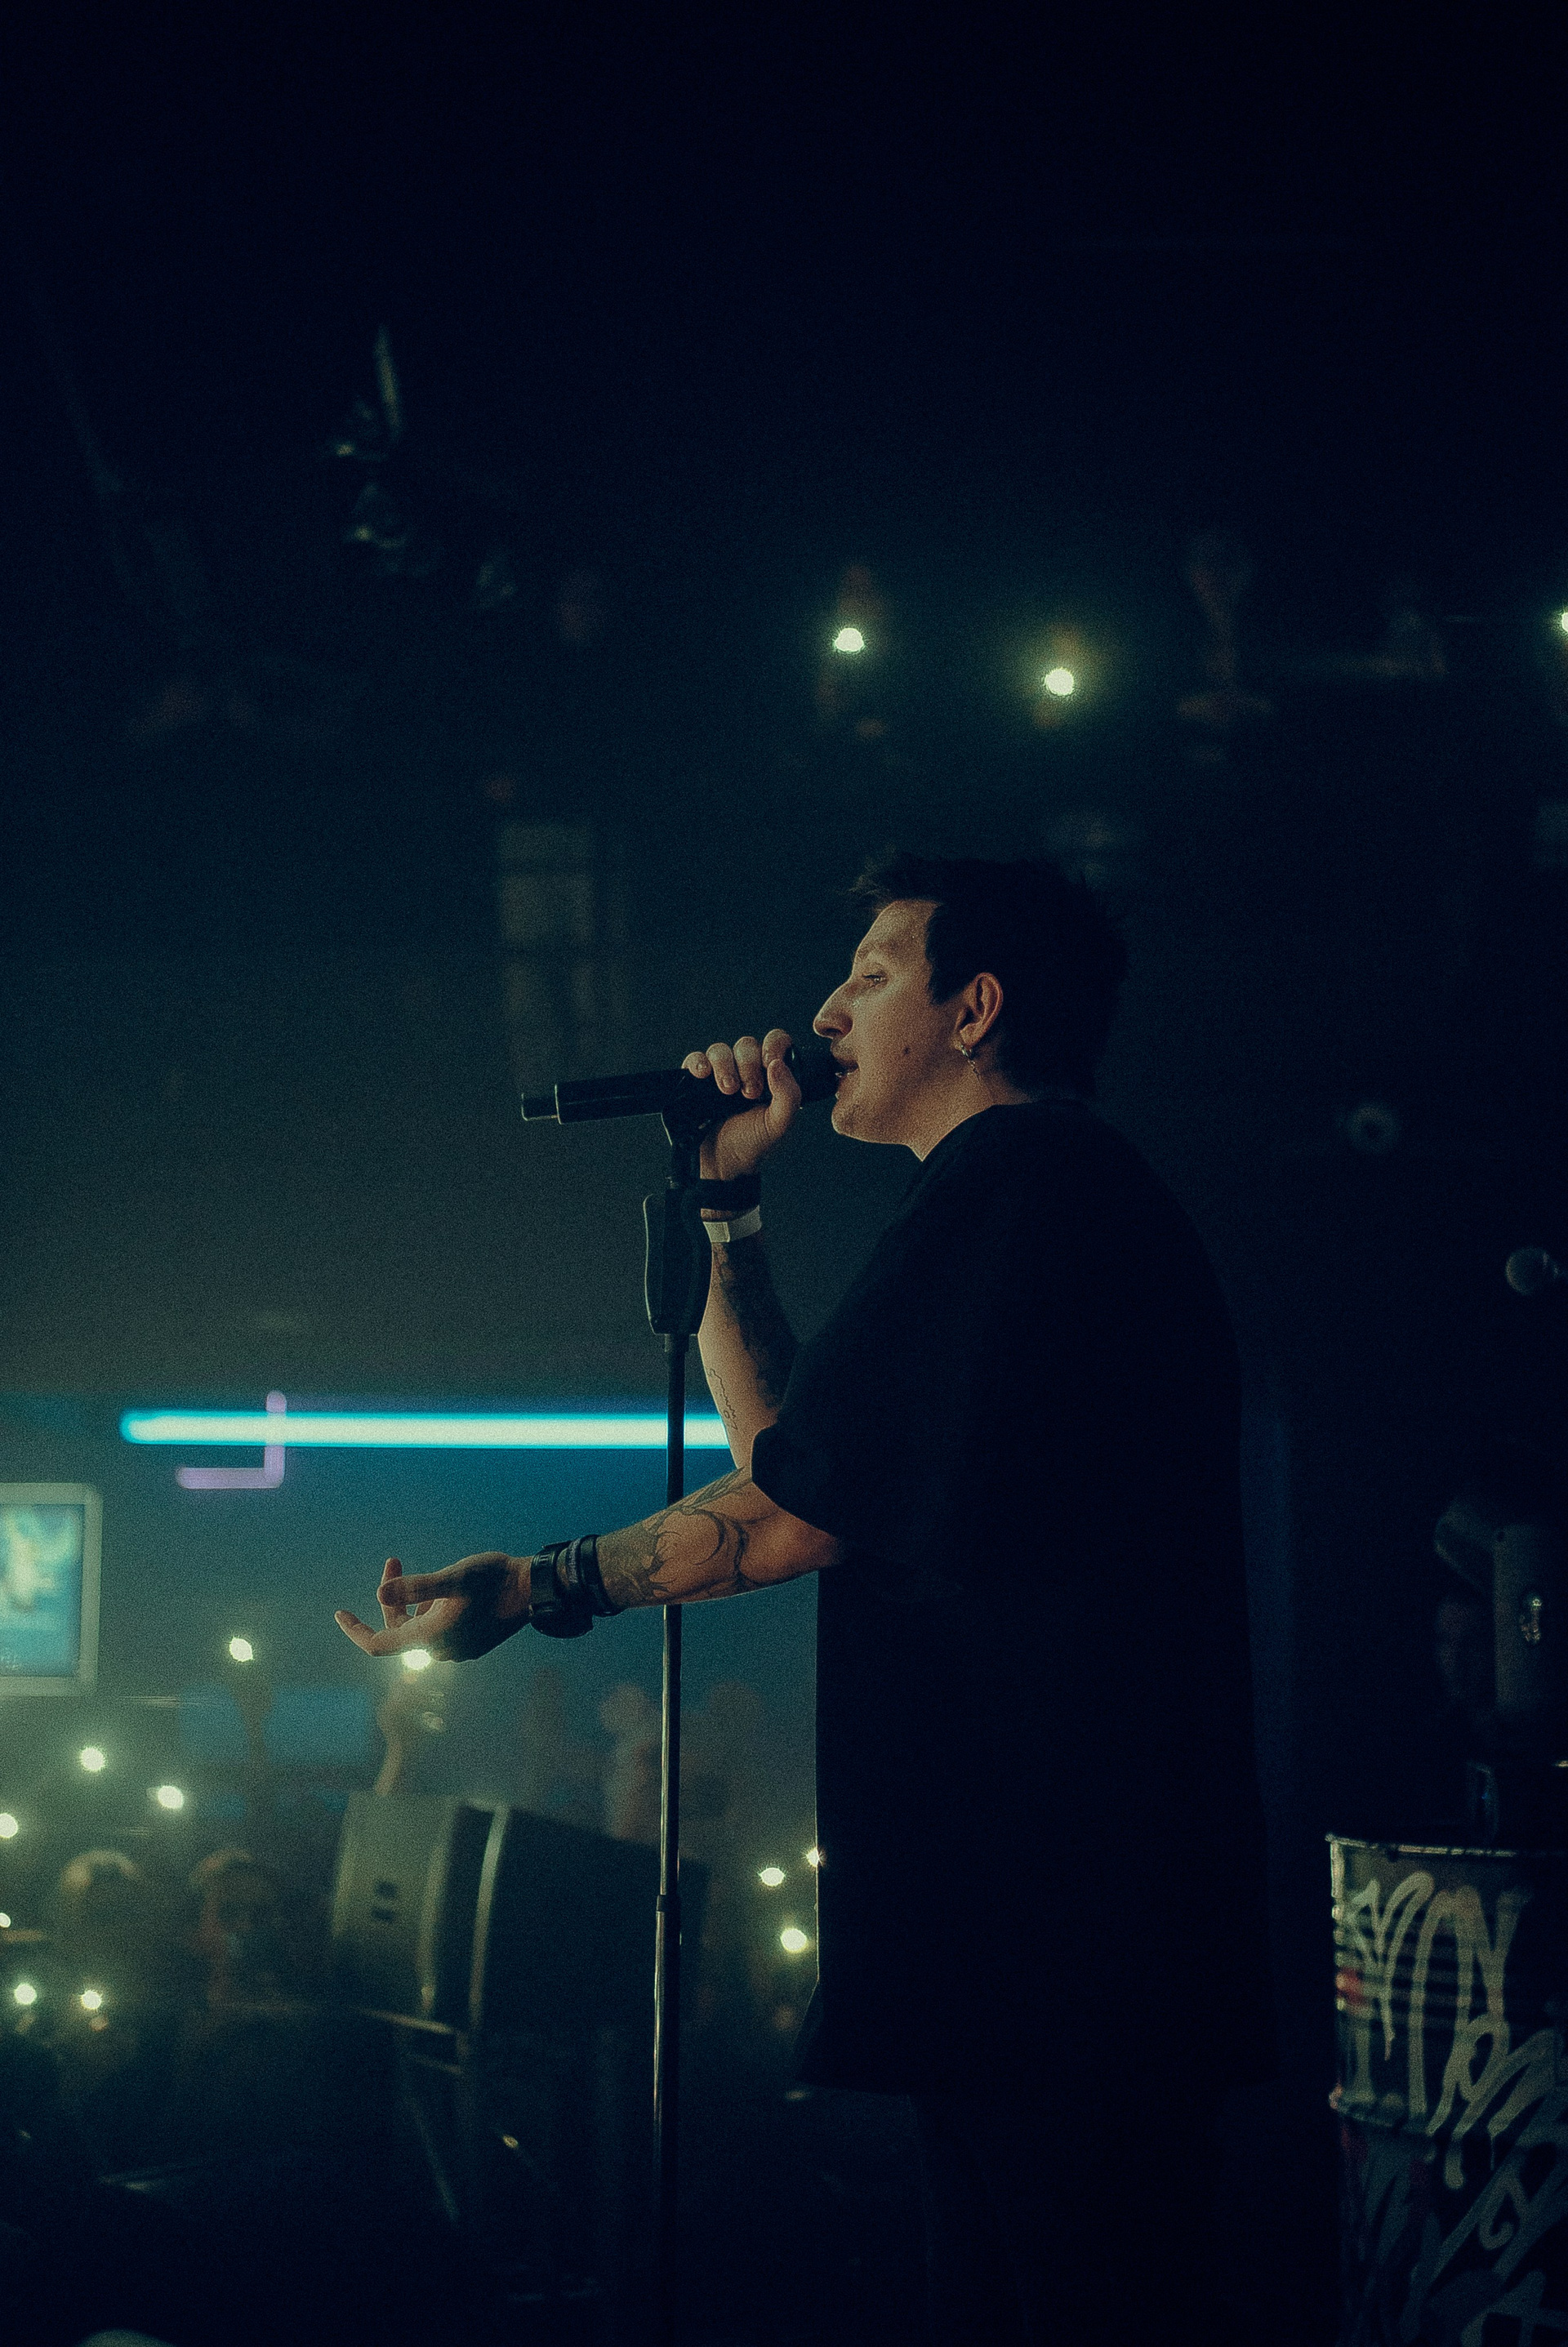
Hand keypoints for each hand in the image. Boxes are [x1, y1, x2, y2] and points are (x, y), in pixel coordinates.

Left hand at [336, 1552, 530, 1661]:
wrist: (534, 1590)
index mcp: (431, 1637)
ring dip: (410, 1600)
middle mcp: (441, 1648)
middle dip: (390, 1597)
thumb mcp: (453, 1578)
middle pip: (398, 1628)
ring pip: (418, 1626)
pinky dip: (427, 1608)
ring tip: (413, 1569)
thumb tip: (378, 1595)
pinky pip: (436, 1628)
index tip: (338, 1613)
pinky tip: (438, 1590)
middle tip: (394, 1561)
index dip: (355, 1630)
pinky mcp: (471, 1640)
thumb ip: (417, 1587)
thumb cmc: (495, 1579)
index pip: (378, 1644)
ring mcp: (457, 1646)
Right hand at [682, 1028, 801, 1182]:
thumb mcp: (781, 1125)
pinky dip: (698, 1063)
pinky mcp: (695, 1083)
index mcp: (772, 1078)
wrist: (722, 1167)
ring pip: (721, 1050)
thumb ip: (789, 1094)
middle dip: (749, 1065)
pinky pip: (695, 1060)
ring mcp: (720, 1076)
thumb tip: (778, 1063)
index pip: (776, 1043)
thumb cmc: (753, 1147)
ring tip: (727, 1090)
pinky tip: (703, 1075)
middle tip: (749, 1092)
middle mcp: (746, 1072)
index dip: (774, 1045)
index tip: (770, 1063)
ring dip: (725, 1066)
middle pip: (747, 1045)